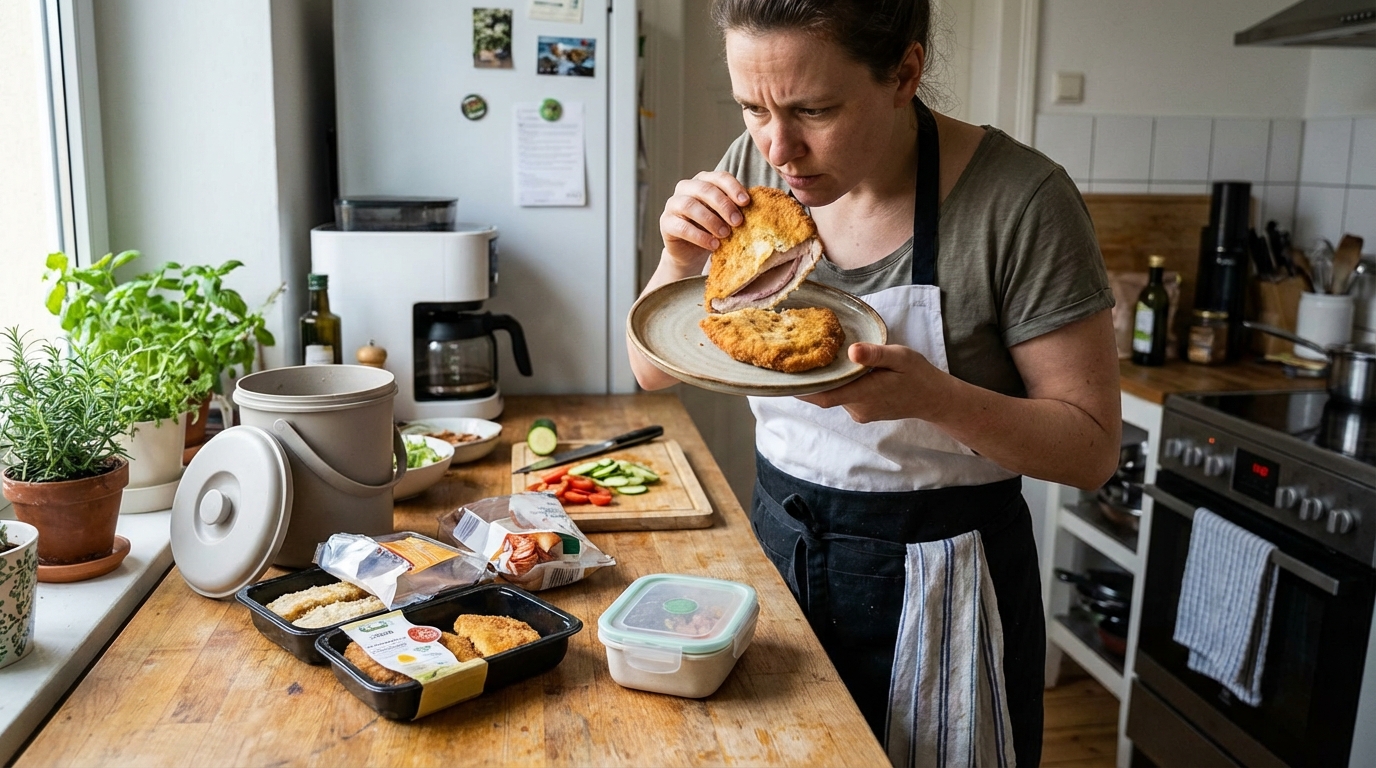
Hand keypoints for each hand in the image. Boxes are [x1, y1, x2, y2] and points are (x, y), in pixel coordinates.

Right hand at [658, 171, 750, 272]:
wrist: (692, 252)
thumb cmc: (713, 229)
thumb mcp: (726, 216)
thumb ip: (736, 208)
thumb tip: (760, 206)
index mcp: (703, 181)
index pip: (719, 177)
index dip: (733, 188)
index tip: (747, 202)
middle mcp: (686, 188)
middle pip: (704, 189)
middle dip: (724, 205)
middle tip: (738, 222)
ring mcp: (673, 204)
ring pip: (690, 205)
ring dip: (711, 220)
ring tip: (725, 234)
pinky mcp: (666, 223)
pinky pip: (681, 226)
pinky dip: (700, 236)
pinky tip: (713, 245)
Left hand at [797, 343, 950, 422]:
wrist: (934, 399)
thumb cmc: (918, 375)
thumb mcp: (901, 357)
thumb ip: (875, 354)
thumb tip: (852, 350)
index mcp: (865, 393)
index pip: (824, 396)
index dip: (801, 390)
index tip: (782, 379)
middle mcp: (858, 408)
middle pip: (825, 396)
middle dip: (809, 382)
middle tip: (790, 363)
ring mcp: (860, 413)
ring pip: (835, 396)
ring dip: (826, 382)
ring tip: (812, 360)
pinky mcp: (863, 412)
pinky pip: (844, 398)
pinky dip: (838, 386)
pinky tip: (837, 370)